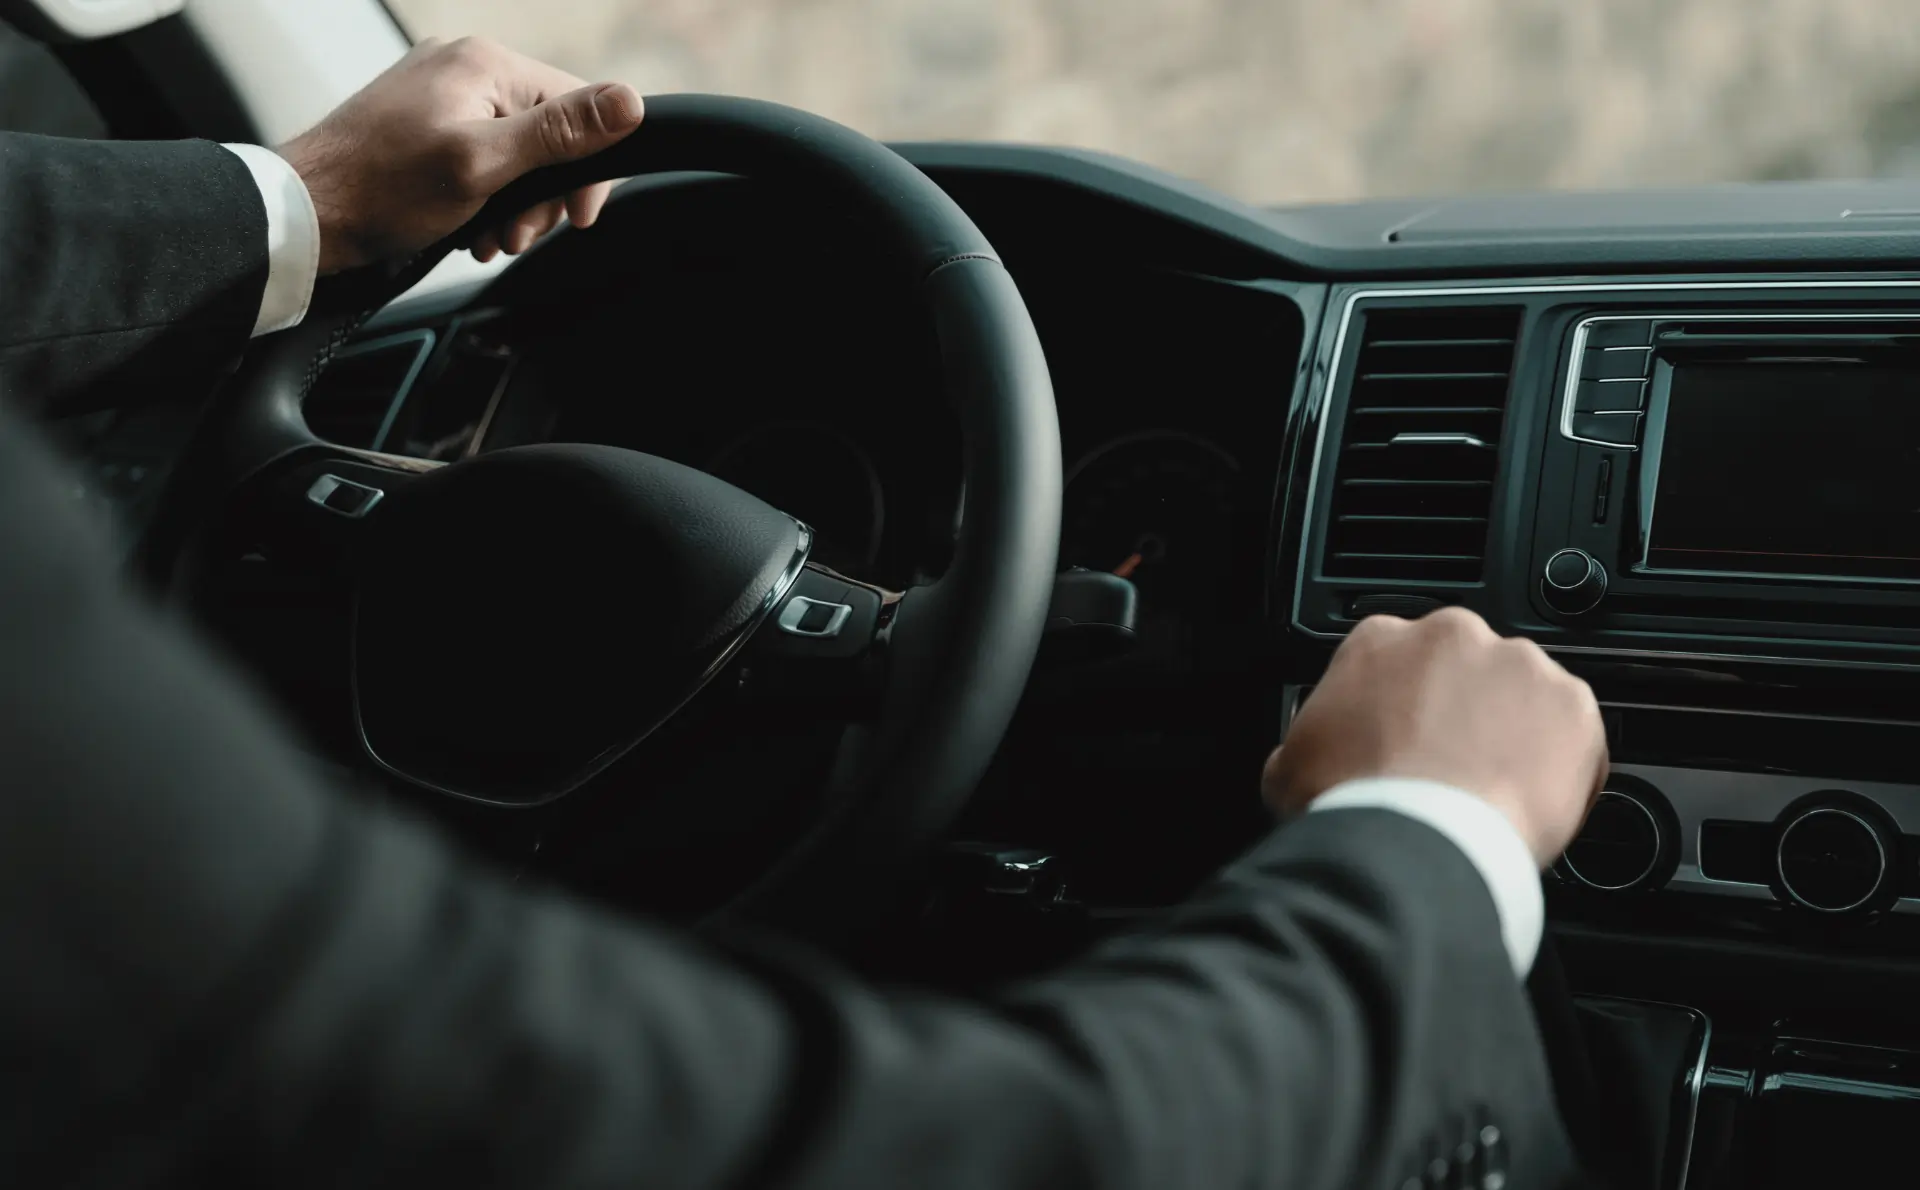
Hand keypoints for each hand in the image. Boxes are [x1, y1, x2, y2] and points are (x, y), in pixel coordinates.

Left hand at [277, 37, 644, 274]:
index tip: (577, 217)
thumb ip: (559, 133)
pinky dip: (485, 196)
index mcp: (485, 63)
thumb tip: (629, 102)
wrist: (306, 213)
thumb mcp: (484, 165)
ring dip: (514, 203)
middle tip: (516, 236)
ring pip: (516, 150)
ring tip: (488, 236)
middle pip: (548, 132)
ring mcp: (442, 93)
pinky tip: (468, 226)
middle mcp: (465, 67)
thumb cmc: (382, 190)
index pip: (577, 105)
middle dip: (542, 194)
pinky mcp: (424, 121)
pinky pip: (481, 154)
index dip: (587, 169)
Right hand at [1261, 608, 1607, 865]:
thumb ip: (1308, 740)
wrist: (1416, 843)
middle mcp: (1453, 635)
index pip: (1395, 659)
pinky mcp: (1573, 706)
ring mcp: (1519, 666)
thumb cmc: (1352, 804)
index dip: (1401, 705)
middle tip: (1451, 767)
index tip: (1404, 739)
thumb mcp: (1289, 767)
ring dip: (1512, 732)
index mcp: (1380, 639)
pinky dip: (1561, 764)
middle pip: (1464, 668)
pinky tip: (1530, 804)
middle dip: (1462, 710)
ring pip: (1522, 696)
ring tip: (1492, 792)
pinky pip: (1573, 734)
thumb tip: (1309, 754)